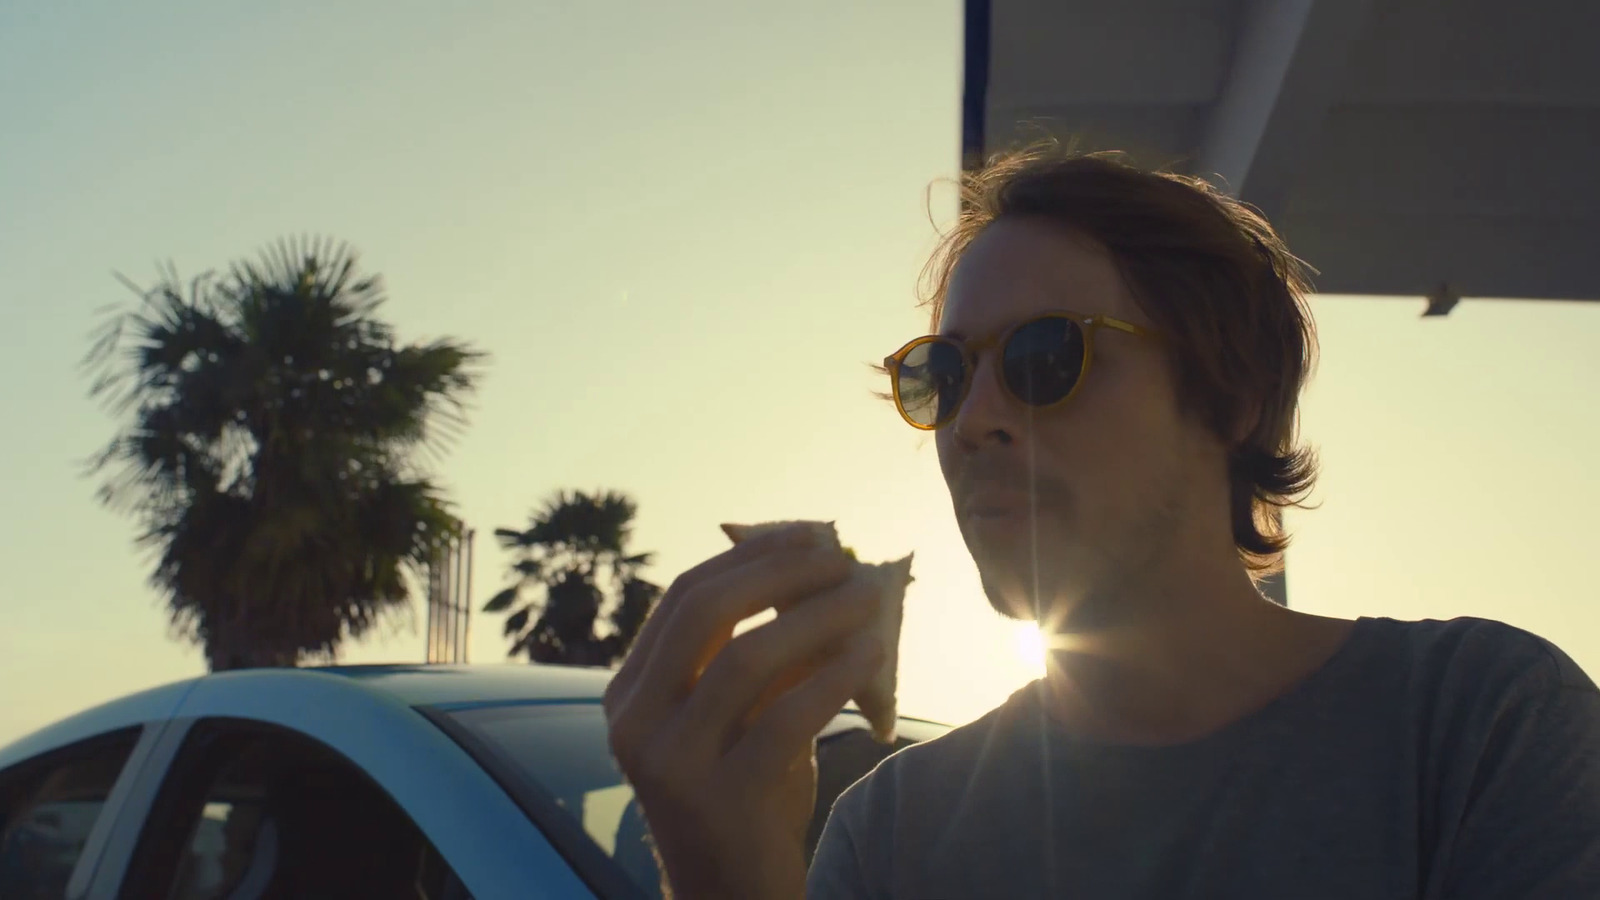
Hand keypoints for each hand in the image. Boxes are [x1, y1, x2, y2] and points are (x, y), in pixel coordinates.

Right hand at [603, 523, 885, 899]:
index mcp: (630, 694)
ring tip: (868, 599)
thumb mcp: (740, 719)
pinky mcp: (720, 801)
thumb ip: (759, 654)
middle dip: (779, 572)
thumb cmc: (746, 798)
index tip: (809, 535)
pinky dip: (833, 676)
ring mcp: (671, 764)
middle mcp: (635, 724)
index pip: (683, 597)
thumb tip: (821, 569)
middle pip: (704, 612)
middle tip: (840, 556)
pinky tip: (871, 655)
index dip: (750, 557)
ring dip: (816, 616)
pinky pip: (786, 717)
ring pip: (745, 658)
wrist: (734, 897)